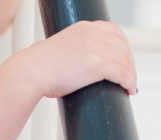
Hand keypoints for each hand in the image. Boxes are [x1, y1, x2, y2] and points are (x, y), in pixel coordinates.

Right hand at [11, 20, 137, 98]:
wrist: (30, 73)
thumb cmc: (36, 67)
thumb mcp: (57, 49)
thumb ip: (68, 51)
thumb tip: (68, 65)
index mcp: (83, 28)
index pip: (114, 31)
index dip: (122, 47)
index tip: (123, 59)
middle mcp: (93, 34)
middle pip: (123, 46)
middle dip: (128, 63)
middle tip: (127, 77)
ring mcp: (96, 48)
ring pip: (126, 61)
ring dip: (130, 75)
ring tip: (128, 86)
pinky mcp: (98, 64)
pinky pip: (123, 73)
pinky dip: (130, 82)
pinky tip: (129, 90)